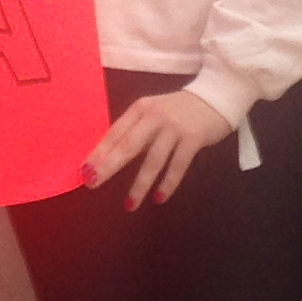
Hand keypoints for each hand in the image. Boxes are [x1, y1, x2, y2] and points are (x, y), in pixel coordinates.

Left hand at [84, 89, 233, 208]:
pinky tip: (159, 198)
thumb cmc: (180, 110)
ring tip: (129, 205)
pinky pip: (178, 165)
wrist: (217, 95)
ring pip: (153, 160)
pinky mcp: (193, 138)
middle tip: (93, 183)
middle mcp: (155, 116)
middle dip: (109, 166)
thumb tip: (109, 157)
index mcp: (141, 108)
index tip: (84, 171)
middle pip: (128, 145)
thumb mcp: (154, 112)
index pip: (115, 133)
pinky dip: (168, 183)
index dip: (99, 153)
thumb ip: (136, 131)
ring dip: (140, 184)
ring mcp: (175, 127)